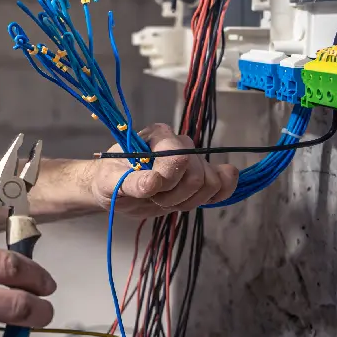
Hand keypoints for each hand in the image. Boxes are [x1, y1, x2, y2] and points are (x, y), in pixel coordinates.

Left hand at [84, 123, 238, 215]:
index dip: (168, 180)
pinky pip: (225, 183)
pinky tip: (198, 199)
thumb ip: (131, 182)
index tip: (150, 188)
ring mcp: (193, 161)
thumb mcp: (111, 181)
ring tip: (165, 200)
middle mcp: (180, 144)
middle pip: (197, 175)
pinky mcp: (201, 178)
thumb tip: (153, 182)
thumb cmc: (111, 179)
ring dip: (187, 201)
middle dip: (175, 195)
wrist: (116, 189)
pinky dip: (218, 195)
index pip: (179, 157)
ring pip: (211, 184)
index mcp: (158, 136)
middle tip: (153, 197)